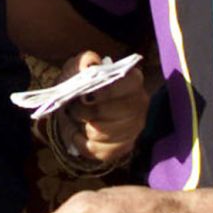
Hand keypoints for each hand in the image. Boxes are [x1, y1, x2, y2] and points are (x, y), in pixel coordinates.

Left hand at [55, 49, 149, 166]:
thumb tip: (90, 64)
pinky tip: (79, 135)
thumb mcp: (80, 67)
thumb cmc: (84, 85)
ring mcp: (134, 128)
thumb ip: (83, 61)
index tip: (85, 93)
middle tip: (73, 108)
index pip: (119, 85)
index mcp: (132, 80)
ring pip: (100, 133)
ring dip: (83, 127)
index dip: (99, 90)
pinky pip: (98, 151)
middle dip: (83, 111)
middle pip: (106, 112)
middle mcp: (139, 104)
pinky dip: (83, 144)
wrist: (83, 108)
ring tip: (78, 120)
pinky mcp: (125, 147)